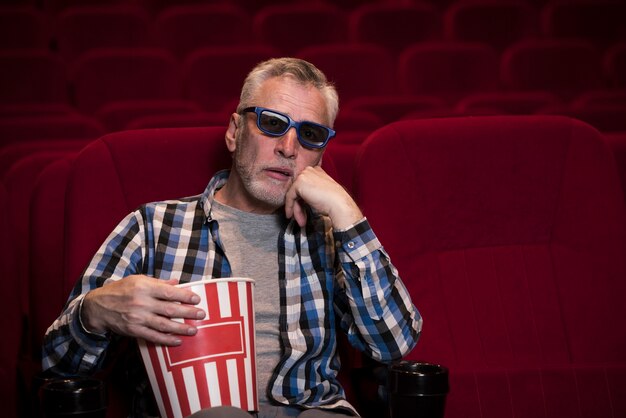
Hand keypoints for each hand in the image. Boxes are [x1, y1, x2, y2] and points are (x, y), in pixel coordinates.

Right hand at [81, 275, 205, 345]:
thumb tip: (176, 283)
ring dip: (181, 328)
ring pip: (164, 325)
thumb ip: (158, 282)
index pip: (169, 292)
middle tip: (201, 314)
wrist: (98, 307)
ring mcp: (138, 318)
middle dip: (188, 312)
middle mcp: (141, 302)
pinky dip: (166, 340)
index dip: (184, 296)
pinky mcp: (134, 330)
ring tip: (194, 330)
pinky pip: (153, 336)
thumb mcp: (138, 280)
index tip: (196, 299)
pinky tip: (177, 340)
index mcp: (144, 287)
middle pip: (169, 309)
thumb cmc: (120, 290)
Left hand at [284, 166, 362, 228]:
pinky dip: (289, 207)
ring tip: (301, 220)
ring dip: (296, 209)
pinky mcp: (299, 183)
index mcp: (316, 170)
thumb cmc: (332, 201)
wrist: (338, 203)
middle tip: (301, 218)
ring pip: (293, 194)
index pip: (303, 185)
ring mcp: (303, 175)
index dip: (302, 199)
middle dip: (299, 205)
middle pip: (297, 189)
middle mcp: (309, 170)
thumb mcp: (319, 193)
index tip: (302, 210)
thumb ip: (309, 192)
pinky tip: (291, 214)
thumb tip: (298, 201)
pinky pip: (289, 196)